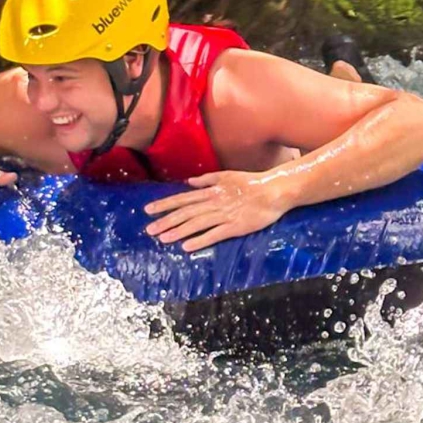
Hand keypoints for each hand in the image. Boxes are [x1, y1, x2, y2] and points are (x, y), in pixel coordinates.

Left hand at [143, 170, 290, 251]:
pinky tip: (187, 247)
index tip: (148, 210)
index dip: (165, 204)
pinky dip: (200, 240)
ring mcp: (224, 215)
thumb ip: (207, 179)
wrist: (274, 190)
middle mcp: (214, 202)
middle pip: (186, 212)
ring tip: (162, 238)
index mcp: (211, 191)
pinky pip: (215, 234)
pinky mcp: (235, 227)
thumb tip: (188, 182)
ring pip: (196, 224)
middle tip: (149, 229)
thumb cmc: (251, 182)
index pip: (183, 198)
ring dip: (178, 231)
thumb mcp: (227, 175)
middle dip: (166, 221)